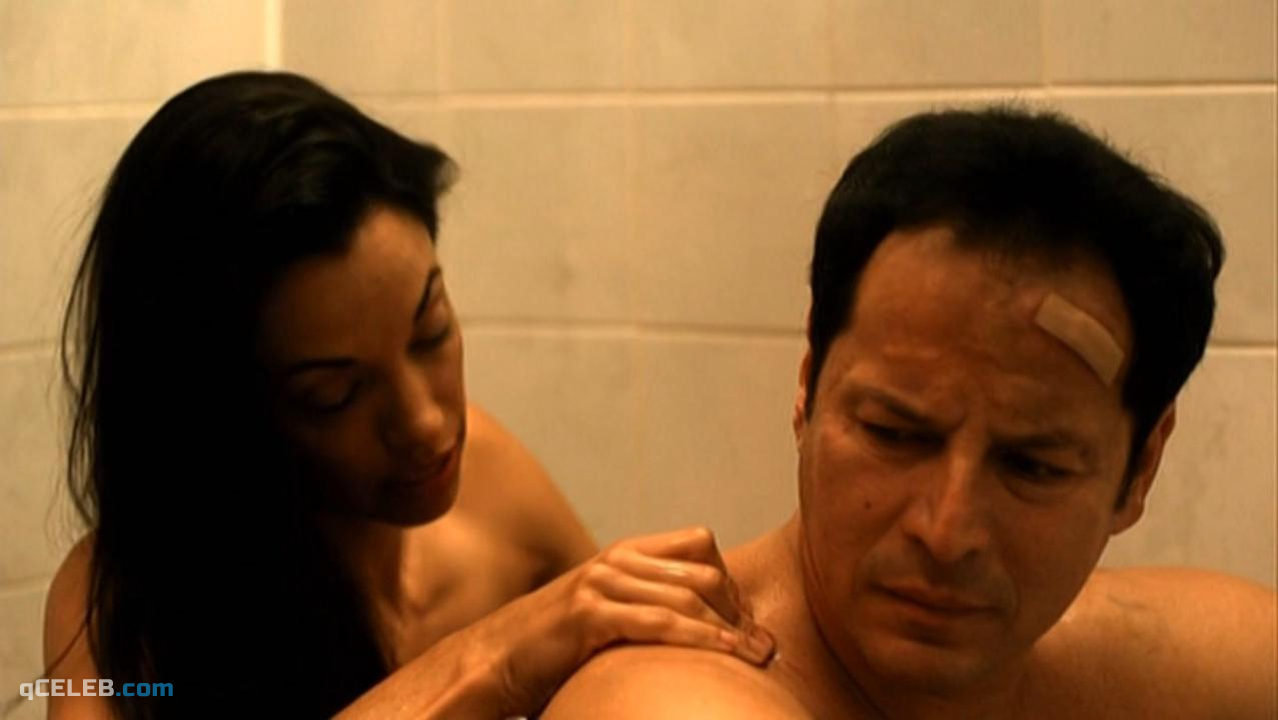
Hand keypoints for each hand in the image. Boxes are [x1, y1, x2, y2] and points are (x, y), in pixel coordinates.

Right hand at [476, 526, 774, 713]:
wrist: (491, 662)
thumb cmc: (552, 649)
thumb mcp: (606, 616)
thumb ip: (643, 609)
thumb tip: (698, 626)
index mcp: (623, 555)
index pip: (698, 546)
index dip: (732, 583)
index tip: (748, 624)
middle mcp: (616, 560)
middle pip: (702, 569)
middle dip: (738, 609)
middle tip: (762, 646)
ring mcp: (601, 583)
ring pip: (687, 596)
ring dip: (729, 629)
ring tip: (757, 657)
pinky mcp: (589, 614)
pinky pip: (659, 622)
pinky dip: (699, 639)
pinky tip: (723, 655)